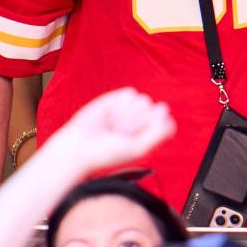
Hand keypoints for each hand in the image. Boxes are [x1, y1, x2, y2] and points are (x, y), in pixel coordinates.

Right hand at [47, 87, 174, 174]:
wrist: (79, 147)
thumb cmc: (108, 153)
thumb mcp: (138, 149)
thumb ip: (158, 133)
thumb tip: (164, 109)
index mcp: (152, 134)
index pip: (167, 122)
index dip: (153, 130)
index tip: (135, 141)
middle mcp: (145, 120)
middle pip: (157, 110)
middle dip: (138, 123)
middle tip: (120, 135)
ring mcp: (132, 109)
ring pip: (145, 101)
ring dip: (128, 115)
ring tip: (114, 126)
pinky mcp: (118, 98)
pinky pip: (131, 93)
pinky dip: (120, 105)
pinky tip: (109, 115)